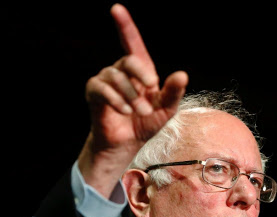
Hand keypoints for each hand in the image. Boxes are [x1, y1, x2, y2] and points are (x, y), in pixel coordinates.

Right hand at [79, 4, 187, 196]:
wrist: (127, 143)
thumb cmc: (146, 124)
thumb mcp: (166, 110)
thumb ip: (173, 93)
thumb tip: (182, 74)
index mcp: (140, 71)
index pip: (132, 43)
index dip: (125, 25)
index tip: (116, 8)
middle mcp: (121, 71)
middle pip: (129, 59)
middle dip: (141, 75)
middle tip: (151, 92)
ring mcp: (106, 80)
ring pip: (117, 77)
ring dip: (131, 96)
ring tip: (139, 112)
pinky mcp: (94, 93)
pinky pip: (102, 88)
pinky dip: (115, 99)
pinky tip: (124, 111)